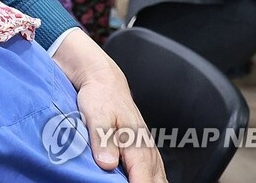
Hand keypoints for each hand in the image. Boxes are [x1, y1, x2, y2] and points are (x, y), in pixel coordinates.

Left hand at [53, 29, 166, 181]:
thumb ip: (102, 140)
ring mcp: (149, 153)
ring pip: (159, 181)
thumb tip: (107, 164)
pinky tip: (137, 181)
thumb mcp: (96, 116)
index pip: (143, 181)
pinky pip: (154, 176)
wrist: (106, 83)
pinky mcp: (145, 154)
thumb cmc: (100, 98)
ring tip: (133, 182)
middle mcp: (148, 152)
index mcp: (137, 146)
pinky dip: (150, 182)